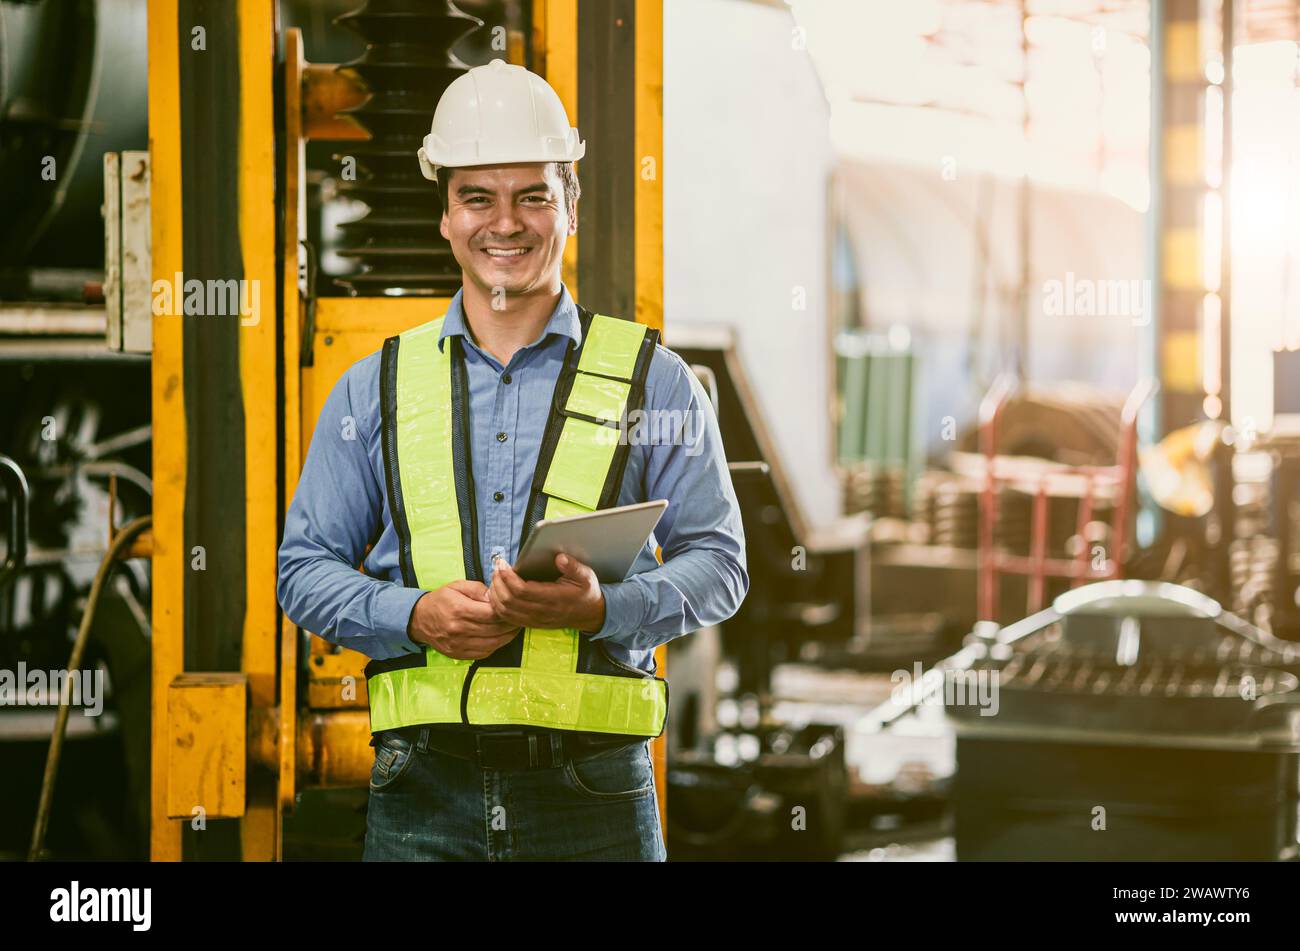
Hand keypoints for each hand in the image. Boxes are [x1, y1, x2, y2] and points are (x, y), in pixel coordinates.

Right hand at [407, 580, 521, 658]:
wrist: (419, 620)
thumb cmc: (441, 600)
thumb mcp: (457, 586)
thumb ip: (478, 589)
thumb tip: (495, 597)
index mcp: (460, 610)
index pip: (492, 614)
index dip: (507, 612)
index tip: (514, 608)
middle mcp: (459, 629)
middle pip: (495, 630)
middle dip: (511, 625)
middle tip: (519, 619)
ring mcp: (458, 644)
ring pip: (492, 644)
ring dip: (507, 638)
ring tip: (514, 629)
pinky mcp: (458, 654)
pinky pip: (484, 653)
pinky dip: (495, 646)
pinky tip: (500, 638)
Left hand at [489, 554, 605, 632]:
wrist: (589, 615)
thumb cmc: (586, 593)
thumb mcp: (587, 577)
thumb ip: (573, 567)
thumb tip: (559, 557)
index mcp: (555, 599)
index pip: (522, 591)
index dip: (508, 577)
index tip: (503, 564)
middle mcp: (542, 612)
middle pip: (509, 601)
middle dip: (498, 582)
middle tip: (496, 567)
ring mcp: (535, 620)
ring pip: (505, 611)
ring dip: (495, 594)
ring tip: (496, 577)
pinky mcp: (531, 624)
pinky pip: (507, 618)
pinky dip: (498, 605)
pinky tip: (498, 591)